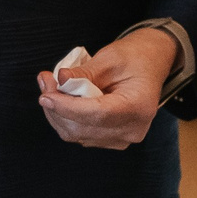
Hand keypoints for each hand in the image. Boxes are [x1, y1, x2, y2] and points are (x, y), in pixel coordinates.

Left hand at [35, 29, 177, 149]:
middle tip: (45, 80)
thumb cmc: (135, 58)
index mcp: (139, 107)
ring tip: (51, 86)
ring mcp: (122, 139)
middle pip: (83, 128)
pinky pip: (81, 134)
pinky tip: (64, 99)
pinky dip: (67, 118)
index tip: (46, 96)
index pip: (98, 115)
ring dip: (58, 113)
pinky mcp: (111, 140)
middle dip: (57, 107)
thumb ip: (84, 72)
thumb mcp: (110, 57)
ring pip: (77, 134)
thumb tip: (59, 80)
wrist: (150, 65)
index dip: (68, 108)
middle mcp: (132, 129)